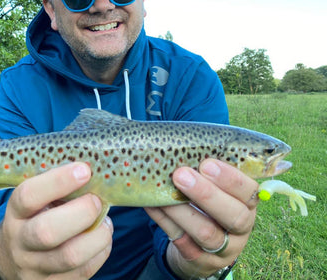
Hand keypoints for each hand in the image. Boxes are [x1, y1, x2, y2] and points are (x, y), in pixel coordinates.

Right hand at [0, 162, 113, 279]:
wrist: (13, 257)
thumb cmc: (34, 215)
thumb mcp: (34, 197)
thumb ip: (54, 182)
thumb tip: (89, 158)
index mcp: (14, 212)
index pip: (28, 196)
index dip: (58, 181)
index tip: (84, 170)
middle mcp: (20, 242)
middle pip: (47, 232)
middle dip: (82, 212)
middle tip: (97, 200)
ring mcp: (34, 267)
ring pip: (70, 256)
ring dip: (97, 236)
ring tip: (105, 221)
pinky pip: (83, 272)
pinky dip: (101, 252)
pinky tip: (101, 239)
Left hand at [145, 158, 258, 278]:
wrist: (197, 243)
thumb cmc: (205, 201)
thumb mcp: (214, 185)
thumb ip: (209, 168)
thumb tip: (184, 141)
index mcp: (247, 203)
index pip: (250, 191)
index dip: (230, 178)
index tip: (207, 163)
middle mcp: (241, 227)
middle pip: (233, 215)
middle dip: (206, 194)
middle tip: (180, 174)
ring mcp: (222, 248)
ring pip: (205, 232)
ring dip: (181, 209)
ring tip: (162, 191)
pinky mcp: (200, 260)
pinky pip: (181, 241)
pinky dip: (164, 220)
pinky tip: (151, 204)